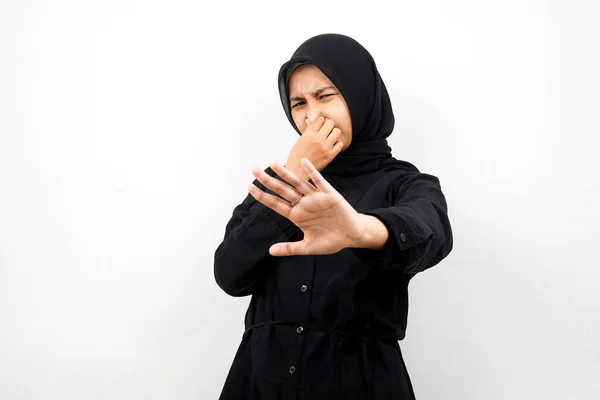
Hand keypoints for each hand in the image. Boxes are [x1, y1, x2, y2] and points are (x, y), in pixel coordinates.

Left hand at [249, 158, 366, 255]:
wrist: (352, 236)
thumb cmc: (331, 240)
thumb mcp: (308, 247)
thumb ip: (290, 248)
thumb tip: (270, 251)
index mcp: (296, 215)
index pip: (276, 203)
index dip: (263, 196)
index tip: (250, 187)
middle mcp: (303, 204)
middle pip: (282, 190)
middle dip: (268, 180)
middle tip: (254, 170)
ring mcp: (315, 197)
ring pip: (297, 183)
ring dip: (285, 173)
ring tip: (273, 163)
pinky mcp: (329, 194)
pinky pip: (319, 181)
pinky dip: (312, 172)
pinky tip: (303, 162)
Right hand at [285, 117, 344, 180]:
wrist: (297, 171)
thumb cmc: (297, 156)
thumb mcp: (300, 140)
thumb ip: (307, 129)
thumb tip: (310, 120)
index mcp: (308, 134)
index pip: (320, 119)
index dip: (320, 121)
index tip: (319, 125)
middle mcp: (318, 139)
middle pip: (330, 123)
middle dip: (328, 125)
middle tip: (325, 130)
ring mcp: (325, 147)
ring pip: (337, 131)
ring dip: (334, 132)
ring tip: (330, 136)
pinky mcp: (330, 155)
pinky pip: (340, 143)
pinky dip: (337, 142)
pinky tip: (332, 144)